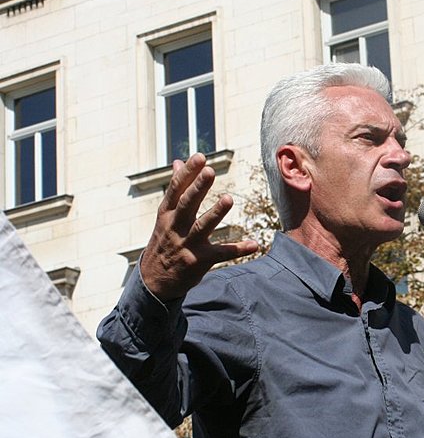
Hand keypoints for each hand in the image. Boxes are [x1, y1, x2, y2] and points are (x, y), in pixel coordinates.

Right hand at [140, 153, 258, 300]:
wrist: (154, 281)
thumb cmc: (164, 240)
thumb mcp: (165, 215)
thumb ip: (176, 189)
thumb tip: (178, 162)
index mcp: (167, 214)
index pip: (176, 190)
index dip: (187, 173)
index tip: (200, 156)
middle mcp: (175, 227)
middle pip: (187, 204)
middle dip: (198, 187)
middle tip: (210, 171)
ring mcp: (187, 245)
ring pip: (202, 227)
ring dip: (216, 213)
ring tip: (228, 199)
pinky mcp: (199, 262)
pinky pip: (222, 254)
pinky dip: (238, 249)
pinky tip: (255, 244)